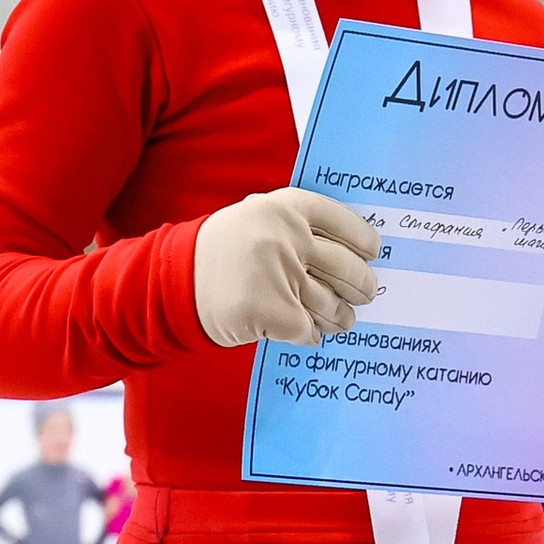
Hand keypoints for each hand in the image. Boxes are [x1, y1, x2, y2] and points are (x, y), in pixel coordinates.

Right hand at [193, 189, 380, 348]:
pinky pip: (307, 329)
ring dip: (340, 317)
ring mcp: (279, 274)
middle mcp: (286, 237)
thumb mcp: (255, 220)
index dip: (362, 240)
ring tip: (342, 320)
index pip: (341, 222)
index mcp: (285, 207)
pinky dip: (310, 335)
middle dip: (362, 285)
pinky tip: (308, 334)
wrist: (172, 281)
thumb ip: (296, 229)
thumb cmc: (220, 253)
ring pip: (330, 304)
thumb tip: (350, 253)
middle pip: (346, 267)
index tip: (372, 252)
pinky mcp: (271, 311)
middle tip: (365, 293)